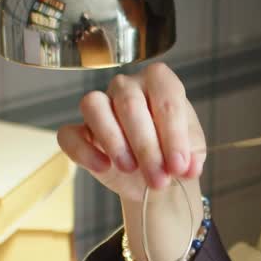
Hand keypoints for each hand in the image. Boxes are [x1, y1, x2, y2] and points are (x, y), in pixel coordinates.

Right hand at [57, 62, 205, 201]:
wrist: (155, 175)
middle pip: (130, 105)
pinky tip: (103, 166)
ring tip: (130, 169)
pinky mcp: (78, 130)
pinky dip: (84, 151)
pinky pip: (69, 134)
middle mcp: (127, 86)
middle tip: (158, 179)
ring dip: (114, 142)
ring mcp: (99, 104)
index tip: (180, 166)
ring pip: (95, 107)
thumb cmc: (172, 154)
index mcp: (159, 81)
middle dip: (146, 147)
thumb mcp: (190, 153)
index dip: (174, 135)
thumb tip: (187, 166)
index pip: (165, 99)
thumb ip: (191, 155)